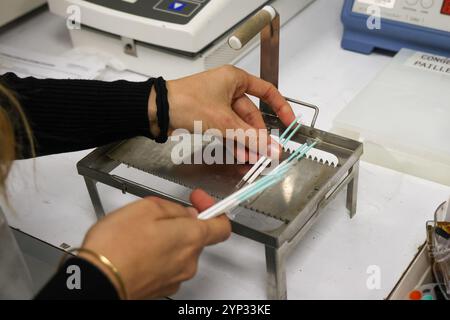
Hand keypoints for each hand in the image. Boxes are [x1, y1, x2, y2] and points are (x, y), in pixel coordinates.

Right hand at [78, 190, 230, 299]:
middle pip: (195, 237)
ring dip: (166, 240)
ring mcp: (175, 278)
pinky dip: (156, 256)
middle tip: (157, 214)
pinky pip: (166, 266)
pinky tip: (136, 250)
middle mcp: (188, 261)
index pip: (221, 226)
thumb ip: (172, 208)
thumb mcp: (145, 208)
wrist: (96, 281)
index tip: (199, 200)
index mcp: (190, 237)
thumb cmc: (117, 247)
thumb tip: (182, 212)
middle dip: (180, 222)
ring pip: (179, 252)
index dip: (213, 209)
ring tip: (140, 233)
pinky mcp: (160, 288)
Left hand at [148, 66, 295, 151]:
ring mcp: (218, 104)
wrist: (157, 111)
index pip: (267, 92)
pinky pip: (228, 130)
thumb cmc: (186, 103)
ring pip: (240, 125)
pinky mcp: (209, 116)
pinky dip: (235, 142)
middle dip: (259, 135)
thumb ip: (250, 137)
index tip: (289, 123)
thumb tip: (272, 148)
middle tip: (267, 152)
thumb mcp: (224, 122)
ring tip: (254, 158)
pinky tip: (241, 154)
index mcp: (235, 79)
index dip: (281, 108)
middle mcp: (228, 89)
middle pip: (252, 114)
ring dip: (247, 141)